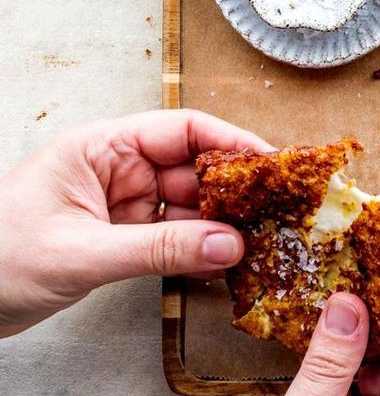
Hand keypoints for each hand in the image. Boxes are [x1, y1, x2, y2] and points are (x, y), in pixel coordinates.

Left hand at [0, 109, 271, 337]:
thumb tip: (229, 245)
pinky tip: (228, 264)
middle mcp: (117, 170)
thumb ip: (159, 250)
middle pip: (196, 171)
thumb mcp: (81, 254)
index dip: (233, 144)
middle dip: (237, 192)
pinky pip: (176, 239)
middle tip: (281, 213)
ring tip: (265, 244)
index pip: (183, 130)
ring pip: (191, 209)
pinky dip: (202, 252)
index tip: (275, 165)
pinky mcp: (121, 239)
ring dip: (224, 228)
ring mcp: (121, 206)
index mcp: (101, 148)